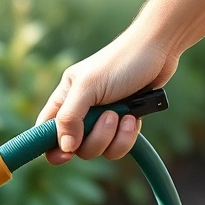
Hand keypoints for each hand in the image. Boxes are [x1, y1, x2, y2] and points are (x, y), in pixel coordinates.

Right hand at [37, 28, 178, 164]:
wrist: (159, 50)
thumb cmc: (120, 61)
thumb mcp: (88, 86)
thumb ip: (70, 117)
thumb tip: (65, 147)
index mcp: (64, 98)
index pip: (46, 131)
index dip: (52, 147)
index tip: (67, 154)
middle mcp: (80, 111)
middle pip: (76, 148)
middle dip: (96, 138)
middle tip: (109, 116)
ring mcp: (102, 119)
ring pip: (99, 150)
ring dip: (114, 137)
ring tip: (125, 114)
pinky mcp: (122, 124)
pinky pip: (118, 147)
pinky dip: (127, 137)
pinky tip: (134, 118)